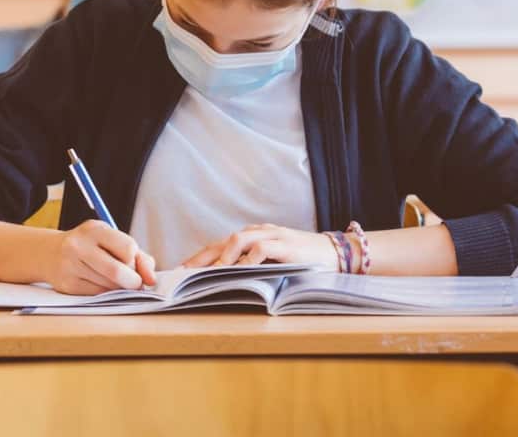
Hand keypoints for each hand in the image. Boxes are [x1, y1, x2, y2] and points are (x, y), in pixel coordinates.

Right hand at [43, 220, 156, 294]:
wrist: (50, 253)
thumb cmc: (91, 247)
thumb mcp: (112, 241)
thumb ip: (139, 257)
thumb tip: (152, 280)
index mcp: (95, 229)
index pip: (128, 248)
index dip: (136, 261)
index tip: (133, 265)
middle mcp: (79, 245)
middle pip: (117, 272)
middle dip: (132, 282)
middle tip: (134, 283)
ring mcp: (70, 266)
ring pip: (109, 287)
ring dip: (120, 289)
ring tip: (116, 282)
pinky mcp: (67, 285)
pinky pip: (97, 295)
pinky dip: (106, 294)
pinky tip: (101, 286)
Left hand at [182, 224, 343, 270]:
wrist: (336, 253)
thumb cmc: (303, 261)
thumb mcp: (273, 264)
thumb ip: (252, 269)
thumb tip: (224, 285)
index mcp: (252, 238)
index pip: (218, 245)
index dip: (198, 258)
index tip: (180, 272)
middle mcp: (258, 233)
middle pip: (221, 241)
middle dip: (200, 258)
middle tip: (183, 274)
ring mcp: (272, 236)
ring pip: (238, 240)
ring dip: (222, 258)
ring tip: (209, 273)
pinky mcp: (286, 245)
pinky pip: (262, 248)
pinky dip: (249, 259)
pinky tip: (240, 271)